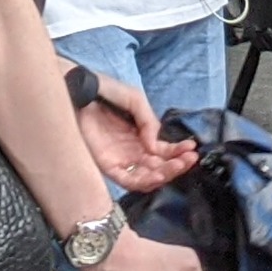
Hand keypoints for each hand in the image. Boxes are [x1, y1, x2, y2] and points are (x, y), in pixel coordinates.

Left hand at [72, 74, 197, 191]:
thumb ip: (149, 122)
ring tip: (178, 165)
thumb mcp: (135, 101)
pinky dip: (143, 180)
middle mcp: (132, 151)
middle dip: (176, 165)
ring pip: (146, 177)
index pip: (163, 151)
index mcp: (140, 137)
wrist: (79, 89)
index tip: (192, 148)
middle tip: (189, 159)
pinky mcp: (107, 165)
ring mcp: (120, 159)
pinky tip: (157, 173)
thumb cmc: (105, 92)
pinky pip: (127, 180)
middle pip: (158, 168)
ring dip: (165, 174)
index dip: (178, 152)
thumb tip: (156, 146)